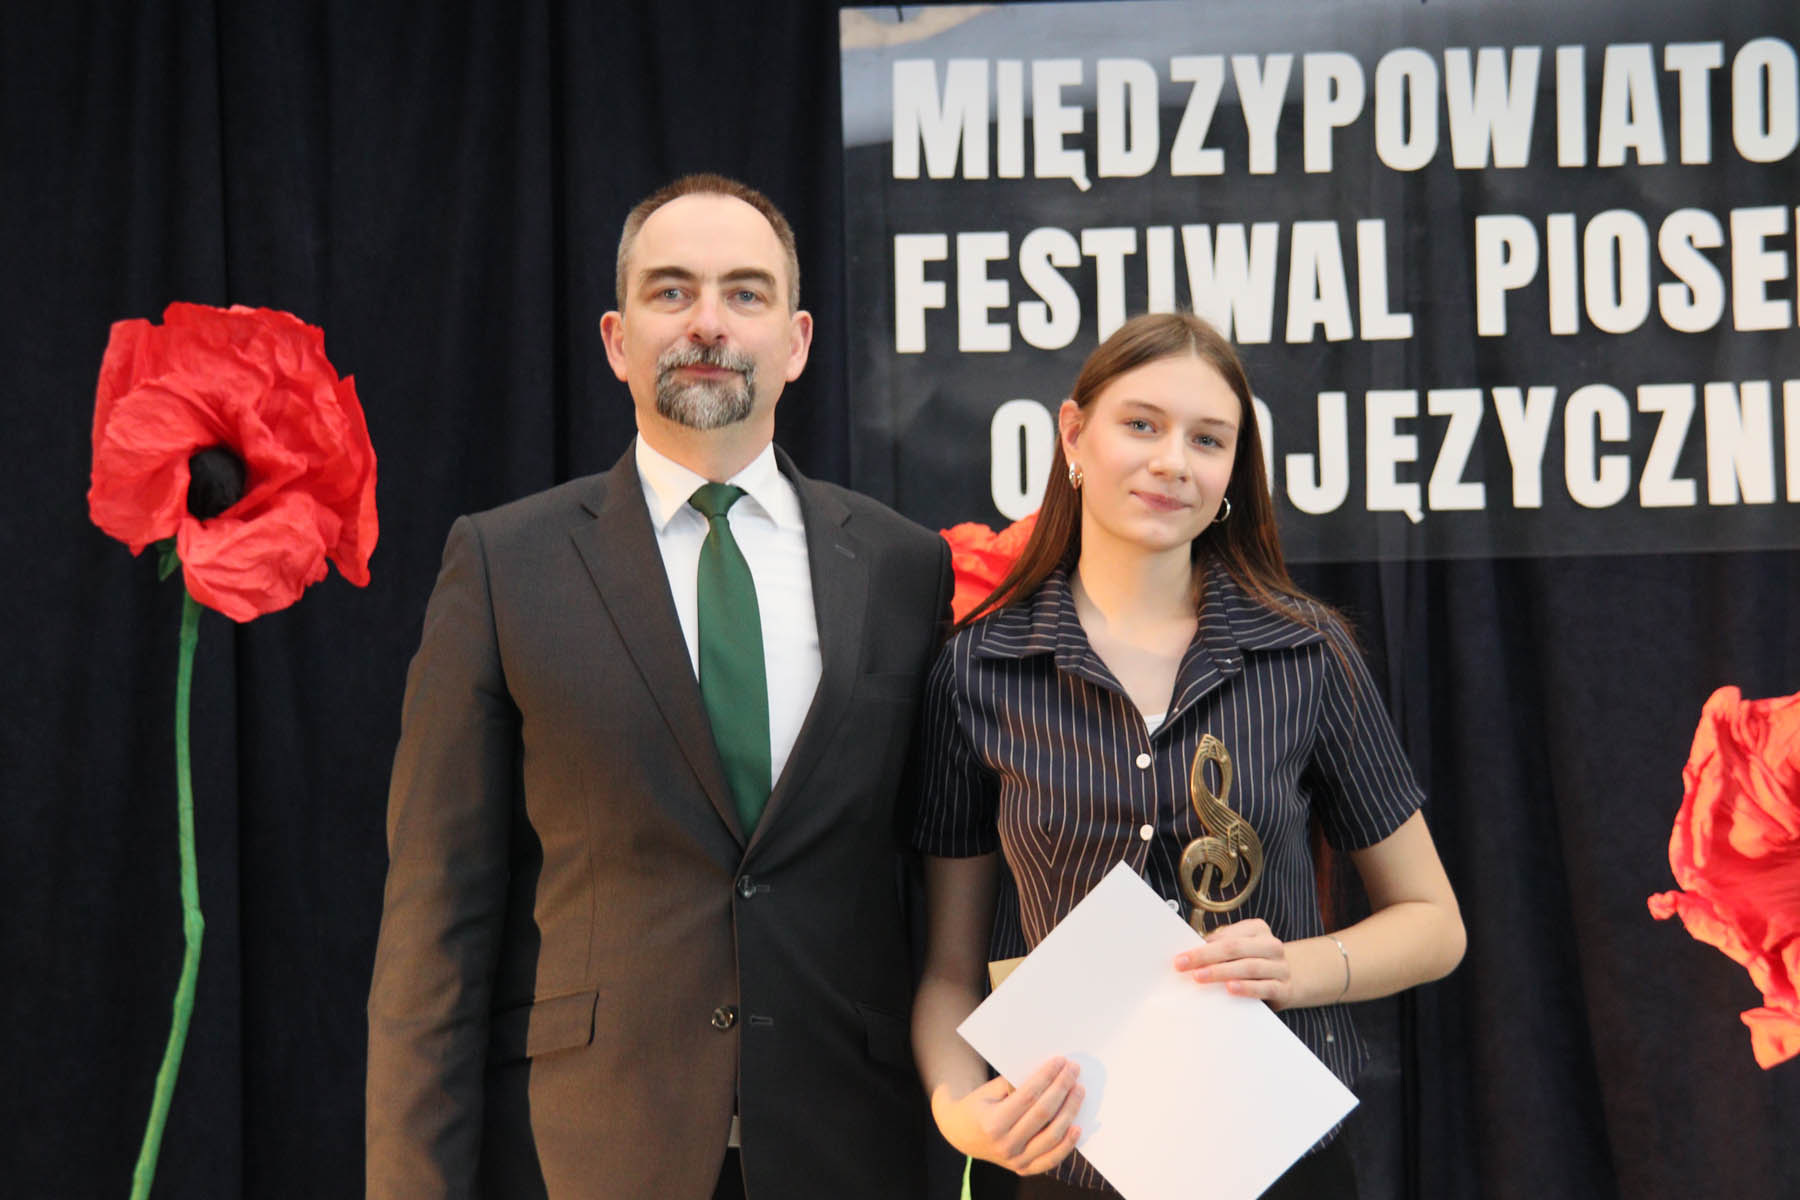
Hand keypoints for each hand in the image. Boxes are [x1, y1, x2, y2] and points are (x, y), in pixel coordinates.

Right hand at [930, 1056, 1083, 1175]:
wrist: (962, 1135)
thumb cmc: (978, 1106)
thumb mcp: (988, 1091)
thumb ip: (1014, 1084)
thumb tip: (1048, 1072)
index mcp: (993, 1124)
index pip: (1028, 1096)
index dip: (1046, 1077)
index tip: (1060, 1061)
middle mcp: (1005, 1146)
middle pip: (1043, 1114)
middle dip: (1062, 1088)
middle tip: (1074, 1070)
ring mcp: (1016, 1161)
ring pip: (1052, 1136)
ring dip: (1070, 1111)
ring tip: (1079, 1091)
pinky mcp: (1024, 1169)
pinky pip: (1051, 1158)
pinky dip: (1067, 1144)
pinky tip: (1078, 1126)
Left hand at [1175, 918, 1292, 1007]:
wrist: (1286, 981)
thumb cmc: (1253, 962)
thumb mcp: (1239, 949)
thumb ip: (1219, 947)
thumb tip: (1190, 955)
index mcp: (1257, 929)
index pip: (1227, 936)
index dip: (1203, 946)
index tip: (1181, 957)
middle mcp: (1271, 945)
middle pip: (1235, 948)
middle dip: (1206, 956)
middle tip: (1184, 966)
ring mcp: (1280, 967)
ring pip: (1249, 967)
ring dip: (1221, 972)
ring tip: (1200, 977)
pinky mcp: (1284, 988)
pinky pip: (1265, 987)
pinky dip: (1246, 988)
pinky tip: (1230, 989)